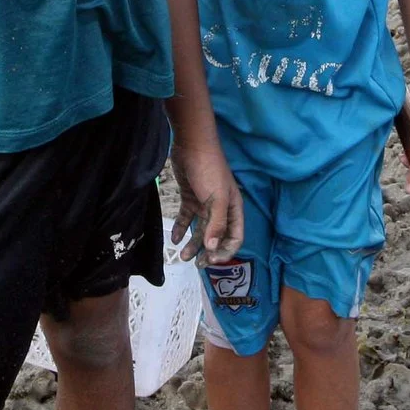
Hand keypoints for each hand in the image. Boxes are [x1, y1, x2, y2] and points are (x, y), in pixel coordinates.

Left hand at [168, 139, 242, 263]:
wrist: (192, 145)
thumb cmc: (209, 170)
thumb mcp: (217, 199)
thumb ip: (216, 224)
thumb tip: (212, 249)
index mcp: (233, 209)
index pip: (235, 237)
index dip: (225, 251)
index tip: (211, 260)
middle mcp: (221, 209)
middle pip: (217, 237)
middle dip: (208, 252)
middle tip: (196, 264)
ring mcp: (205, 204)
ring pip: (201, 230)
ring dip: (193, 244)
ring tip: (182, 256)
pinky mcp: (191, 197)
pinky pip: (187, 218)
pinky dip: (181, 228)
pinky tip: (174, 238)